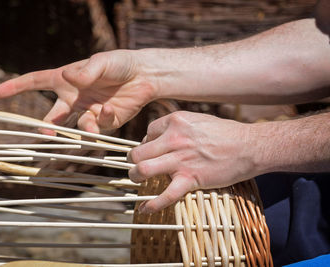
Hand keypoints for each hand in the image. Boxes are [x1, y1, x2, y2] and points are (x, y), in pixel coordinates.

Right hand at [0, 50, 156, 133]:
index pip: (36, 82)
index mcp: (66, 80)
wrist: (144, 76)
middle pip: (52, 118)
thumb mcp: (101, 62)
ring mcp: (88, 112)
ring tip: (93, 124)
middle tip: (46, 134)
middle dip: (47, 129)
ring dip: (82, 128)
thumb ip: (85, 71)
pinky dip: (102, 119)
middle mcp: (73, 99)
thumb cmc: (119, 64)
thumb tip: (69, 79)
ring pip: (76, 128)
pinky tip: (109, 108)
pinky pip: (98, 127)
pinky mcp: (104, 122)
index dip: (17, 87)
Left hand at [128, 111, 259, 212]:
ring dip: (135, 177)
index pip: (147, 132)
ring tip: (137, 180)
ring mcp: (181, 160)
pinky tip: (144, 209)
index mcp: (176, 122)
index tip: (153, 151)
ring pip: (142, 170)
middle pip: (138, 152)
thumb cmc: (227, 134)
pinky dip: (152, 205)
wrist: (250, 147)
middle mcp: (174, 139)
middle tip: (137, 166)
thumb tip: (160, 138)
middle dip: (133, 161)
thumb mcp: (198, 120)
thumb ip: (178, 127)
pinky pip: (166, 195)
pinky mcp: (191, 179)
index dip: (147, 143)